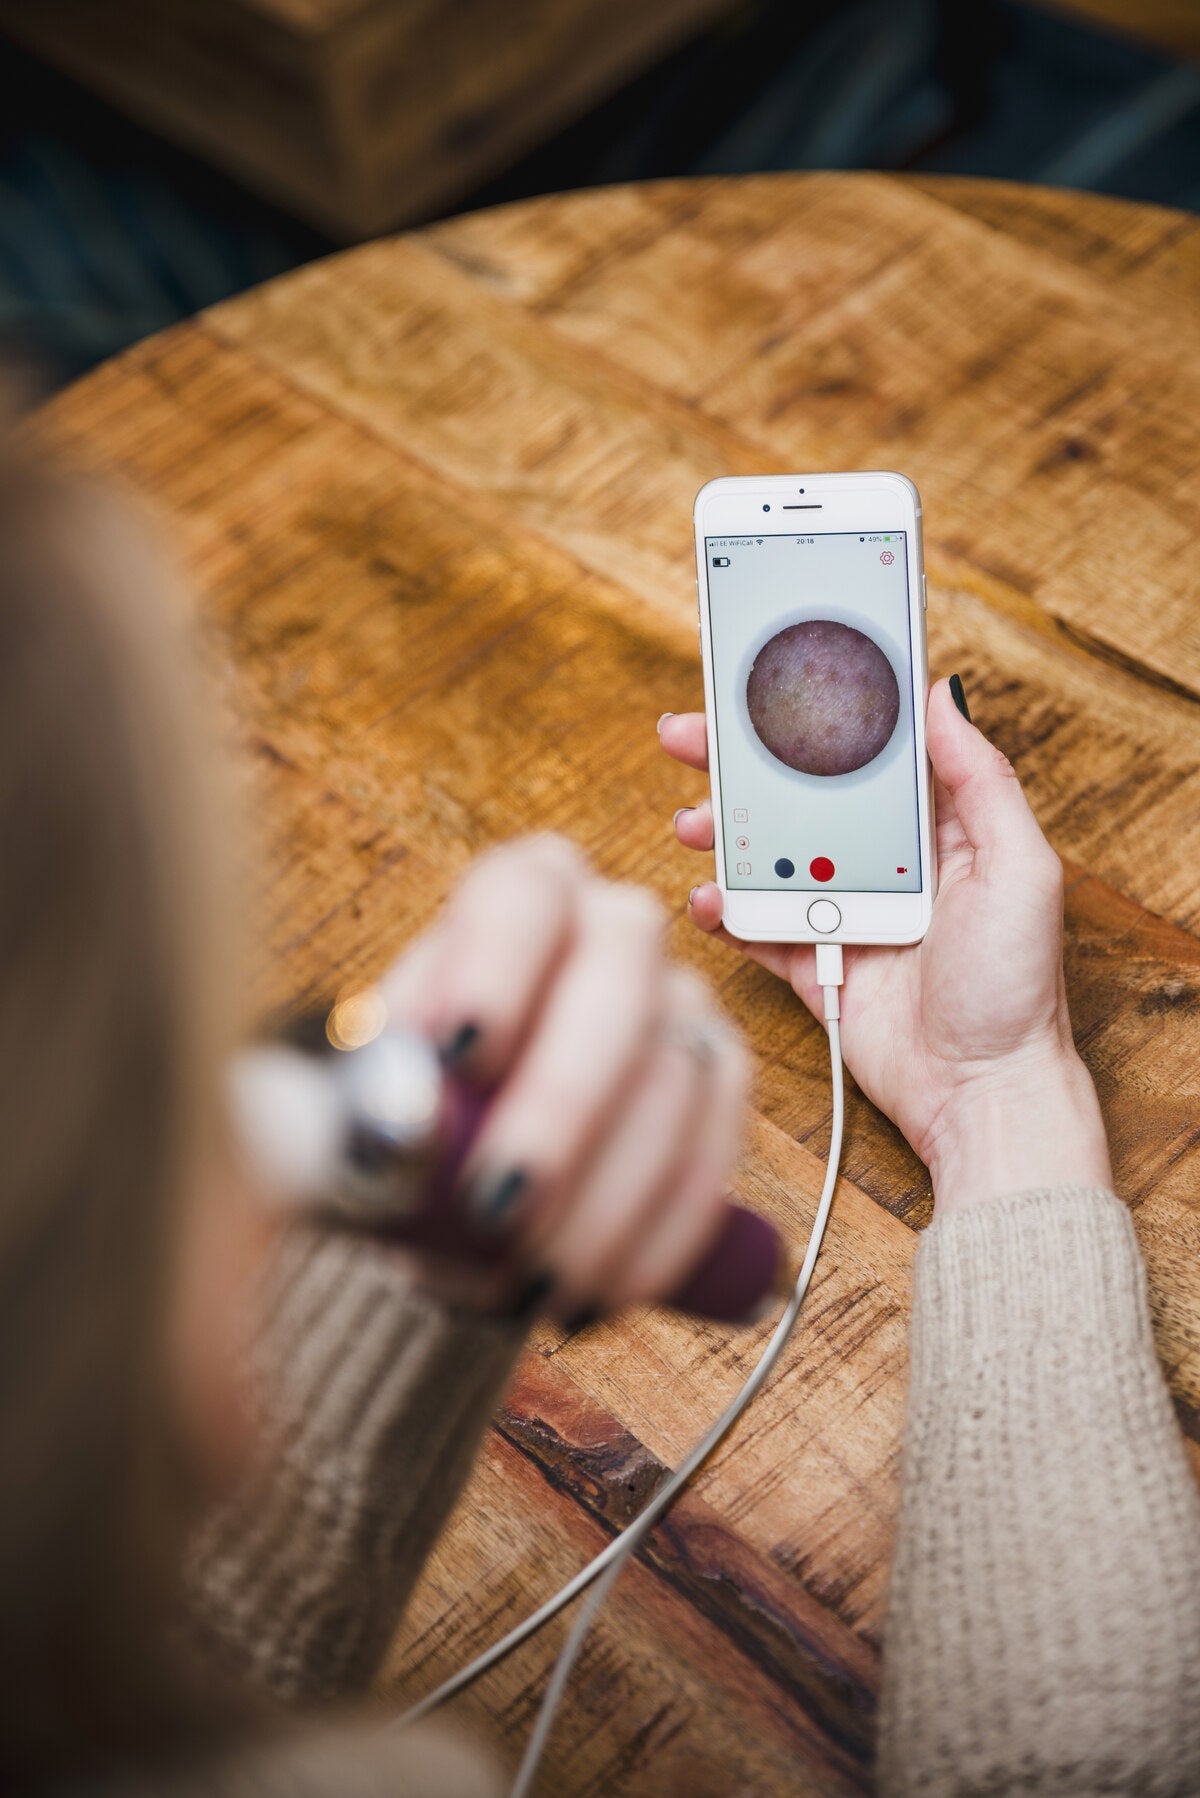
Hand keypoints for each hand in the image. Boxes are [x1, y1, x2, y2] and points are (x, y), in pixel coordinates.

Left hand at [384, 835, 748, 1310]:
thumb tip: (374, 1136)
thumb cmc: (410, 1111)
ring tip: (529, 1280)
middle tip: (497, 1207)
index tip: (459, 1056)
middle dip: (560, 1107)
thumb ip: (370, 1103)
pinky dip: (656, 1236)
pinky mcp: (721, 1081)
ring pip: (672, 1082)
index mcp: (520, 894)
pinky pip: (713, 1156)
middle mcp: (615, 927)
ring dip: (604, 1198)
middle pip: (617, 987)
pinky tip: (595, 1292)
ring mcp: (682, 1001)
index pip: (522, 897)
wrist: (461, 1169)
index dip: (497, 968)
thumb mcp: (366, 1095)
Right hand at [659, 679, 1111, 1216]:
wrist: (981, 1091)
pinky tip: (709, 900)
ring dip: (721, 832)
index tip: (766, 685)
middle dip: (738, 764)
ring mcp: (839, 910)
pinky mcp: (808, 961)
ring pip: (764, 854)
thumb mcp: (1021, 869)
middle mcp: (880, 861)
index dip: (814, 716)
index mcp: (931, 828)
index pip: (864, 752)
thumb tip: (942, 696)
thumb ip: (982, 781)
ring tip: (693, 824)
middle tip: (688, 737)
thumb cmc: (1016, 987)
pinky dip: (722, 909)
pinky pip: (752, 924)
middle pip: (797, 795)